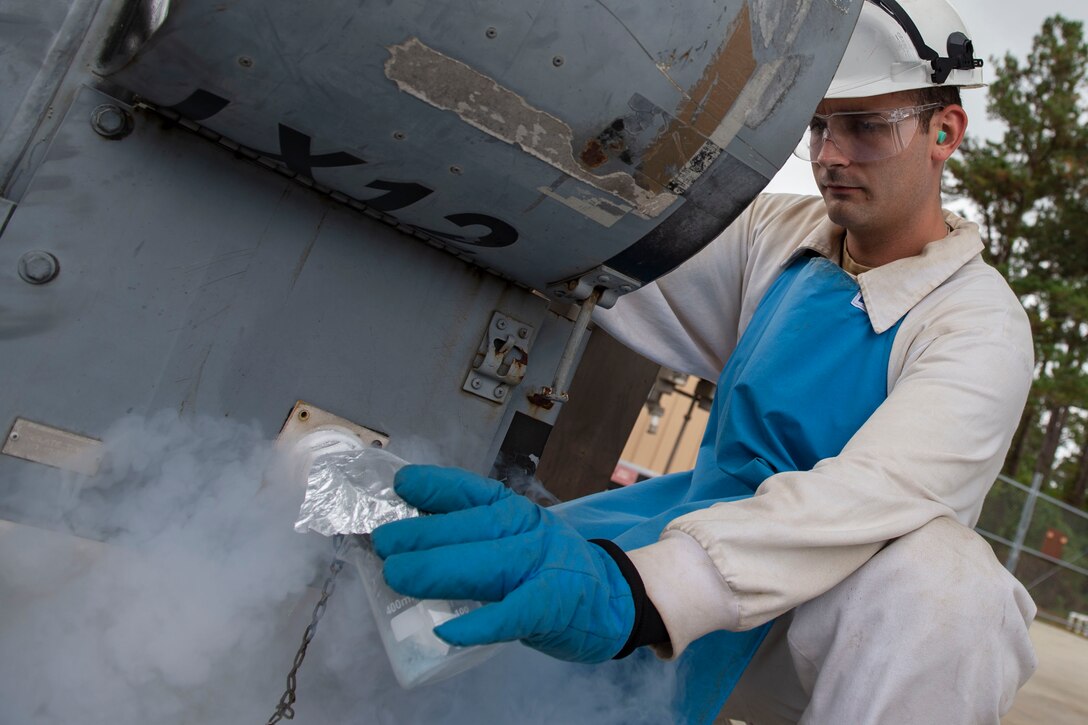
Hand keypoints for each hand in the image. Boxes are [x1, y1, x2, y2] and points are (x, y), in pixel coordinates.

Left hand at [371, 465, 634, 663]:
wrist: (615, 599)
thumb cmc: (551, 568)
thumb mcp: (517, 537)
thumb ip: (472, 536)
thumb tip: (408, 537)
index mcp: (517, 513)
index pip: (474, 494)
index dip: (437, 487)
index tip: (402, 485)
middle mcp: (530, 532)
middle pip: (475, 527)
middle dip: (425, 534)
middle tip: (383, 543)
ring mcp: (544, 568)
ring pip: (490, 565)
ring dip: (440, 570)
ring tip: (398, 575)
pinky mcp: (554, 607)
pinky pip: (514, 614)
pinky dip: (481, 622)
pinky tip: (448, 631)